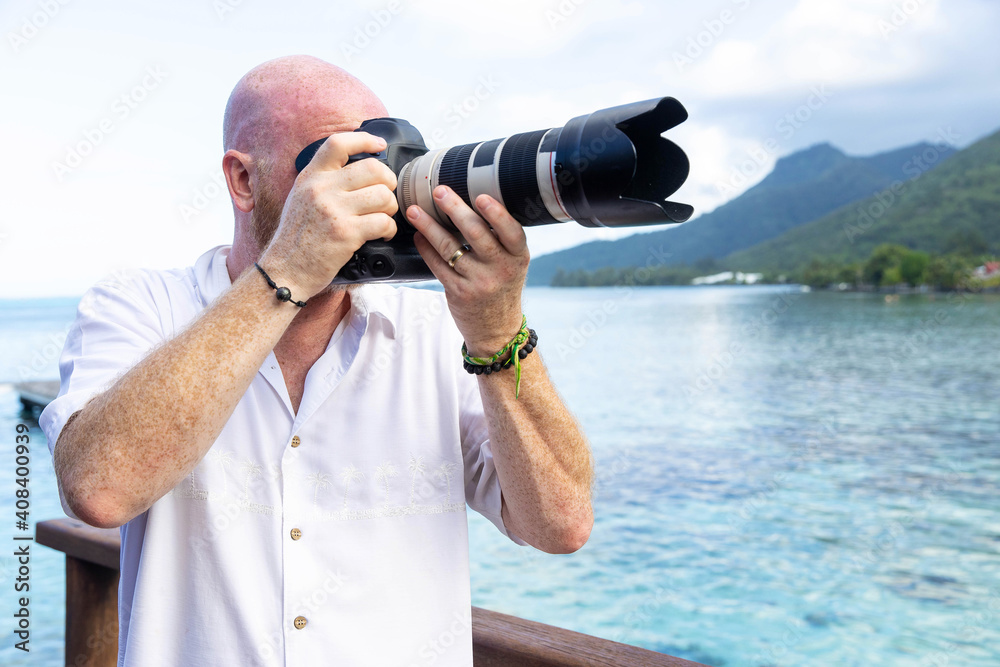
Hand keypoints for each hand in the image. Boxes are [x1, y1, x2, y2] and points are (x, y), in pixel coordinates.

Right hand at [259, 131, 397, 298]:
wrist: (285, 270)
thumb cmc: (297, 238)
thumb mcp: (301, 198)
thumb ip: (324, 181)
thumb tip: (358, 171)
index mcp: (311, 176)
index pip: (338, 143)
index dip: (364, 140)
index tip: (379, 145)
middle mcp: (321, 189)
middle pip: (373, 169)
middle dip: (388, 182)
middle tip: (386, 195)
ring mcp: (334, 210)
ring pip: (383, 196)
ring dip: (390, 208)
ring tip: (383, 217)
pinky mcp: (346, 233)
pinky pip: (383, 222)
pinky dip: (389, 229)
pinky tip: (382, 233)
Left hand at [407, 186, 528, 356]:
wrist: (496, 330)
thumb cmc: (503, 289)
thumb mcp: (513, 264)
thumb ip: (501, 240)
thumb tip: (473, 202)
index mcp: (517, 257)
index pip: (511, 231)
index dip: (496, 213)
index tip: (481, 196)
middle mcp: (500, 269)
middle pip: (476, 234)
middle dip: (455, 209)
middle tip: (439, 191)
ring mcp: (478, 282)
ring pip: (449, 247)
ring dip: (429, 226)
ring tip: (415, 211)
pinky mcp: (458, 292)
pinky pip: (437, 265)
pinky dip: (425, 248)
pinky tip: (418, 236)